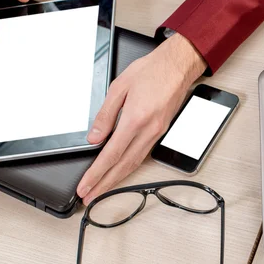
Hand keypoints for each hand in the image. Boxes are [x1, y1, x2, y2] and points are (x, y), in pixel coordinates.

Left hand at [77, 33, 206, 203]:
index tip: (85, 185)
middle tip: (90, 197)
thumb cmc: (151, 71)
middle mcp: (148, 130)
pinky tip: (121, 171)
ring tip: (102, 189)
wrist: (177, 66)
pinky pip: (143, 155)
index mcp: (136, 119)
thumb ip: (106, 115)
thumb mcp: (119, 87)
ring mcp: (157, 133)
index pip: (111, 154)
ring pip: (135, 163)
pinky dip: (129, 167)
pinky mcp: (160, 131)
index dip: (96, 173)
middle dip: (104, 184)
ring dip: (117, 180)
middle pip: (123, 165)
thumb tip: (95, 137)